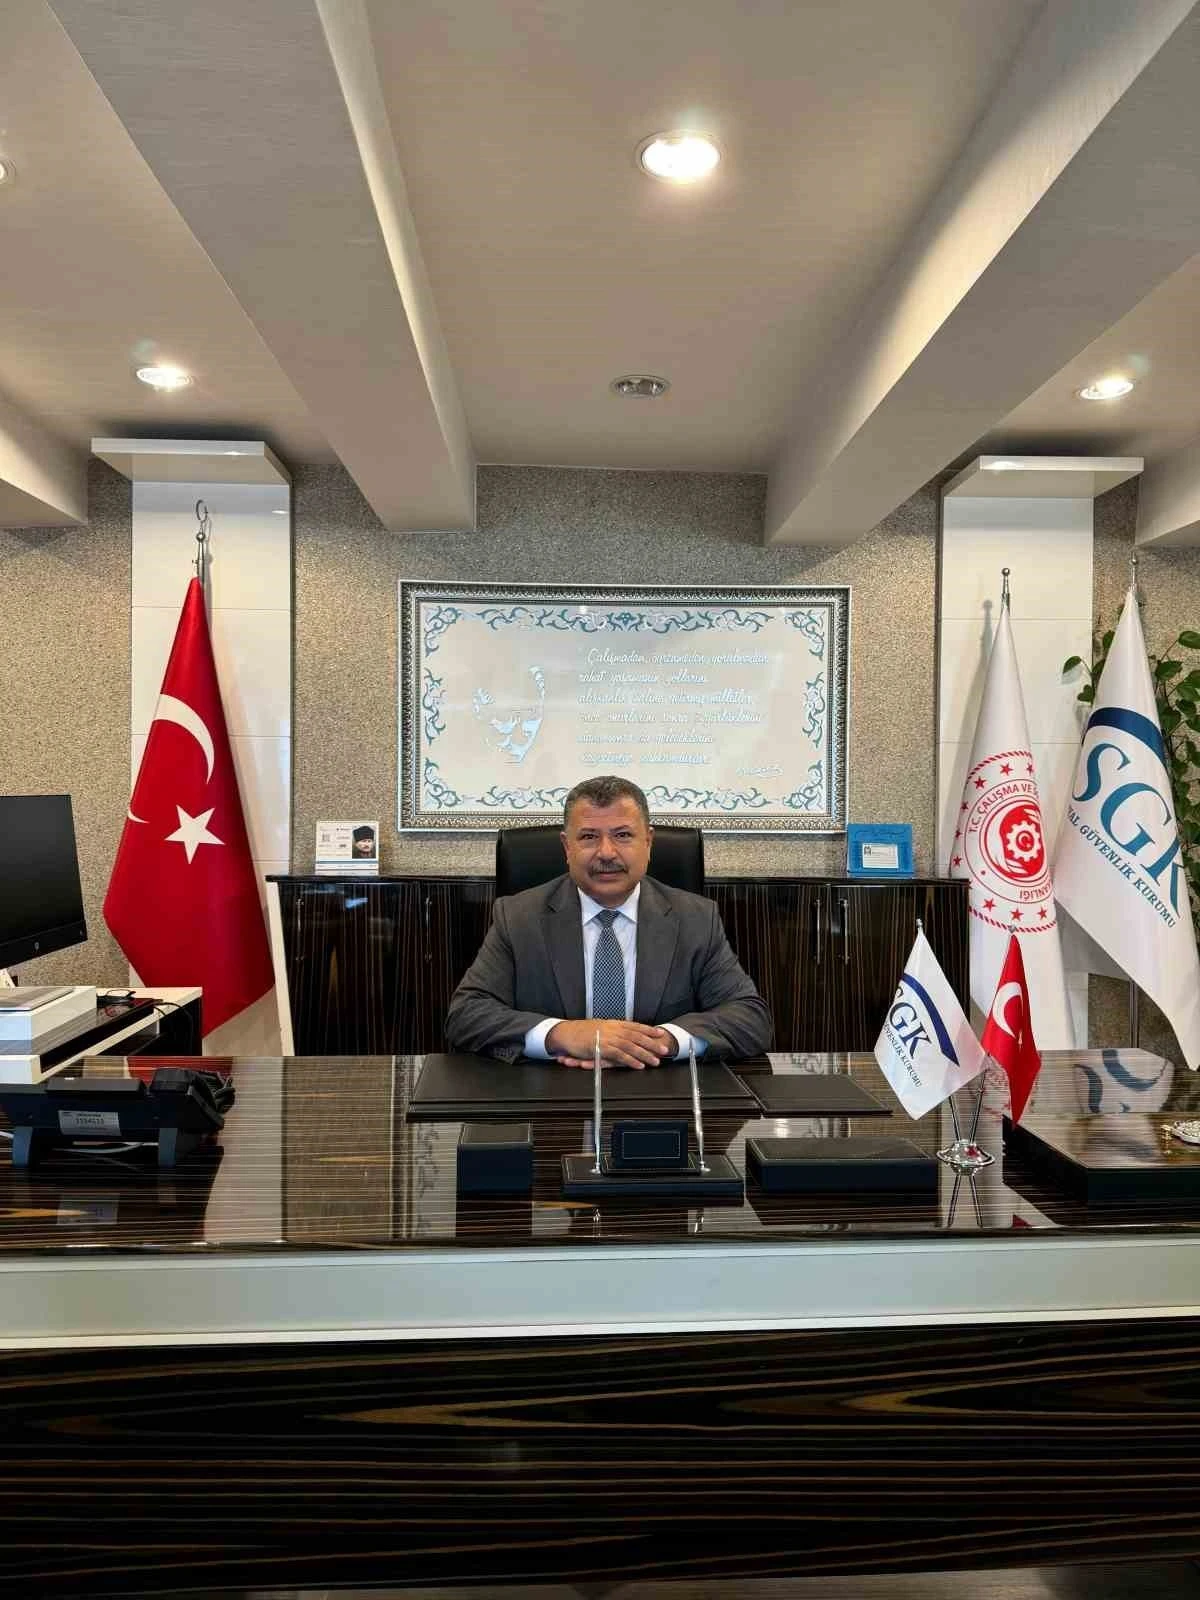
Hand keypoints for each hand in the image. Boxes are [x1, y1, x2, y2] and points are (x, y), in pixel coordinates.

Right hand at [546, 1019, 674, 1069]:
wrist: (565, 1033)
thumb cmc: (579, 1032)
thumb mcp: (598, 1028)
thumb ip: (611, 1030)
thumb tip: (622, 1033)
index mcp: (613, 1023)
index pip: (635, 1025)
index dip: (648, 1029)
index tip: (660, 1033)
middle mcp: (612, 1029)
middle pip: (637, 1036)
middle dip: (652, 1043)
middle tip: (664, 1049)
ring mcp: (607, 1038)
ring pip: (631, 1046)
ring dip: (645, 1053)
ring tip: (655, 1060)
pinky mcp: (602, 1048)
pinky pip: (620, 1055)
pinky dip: (631, 1060)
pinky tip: (639, 1065)